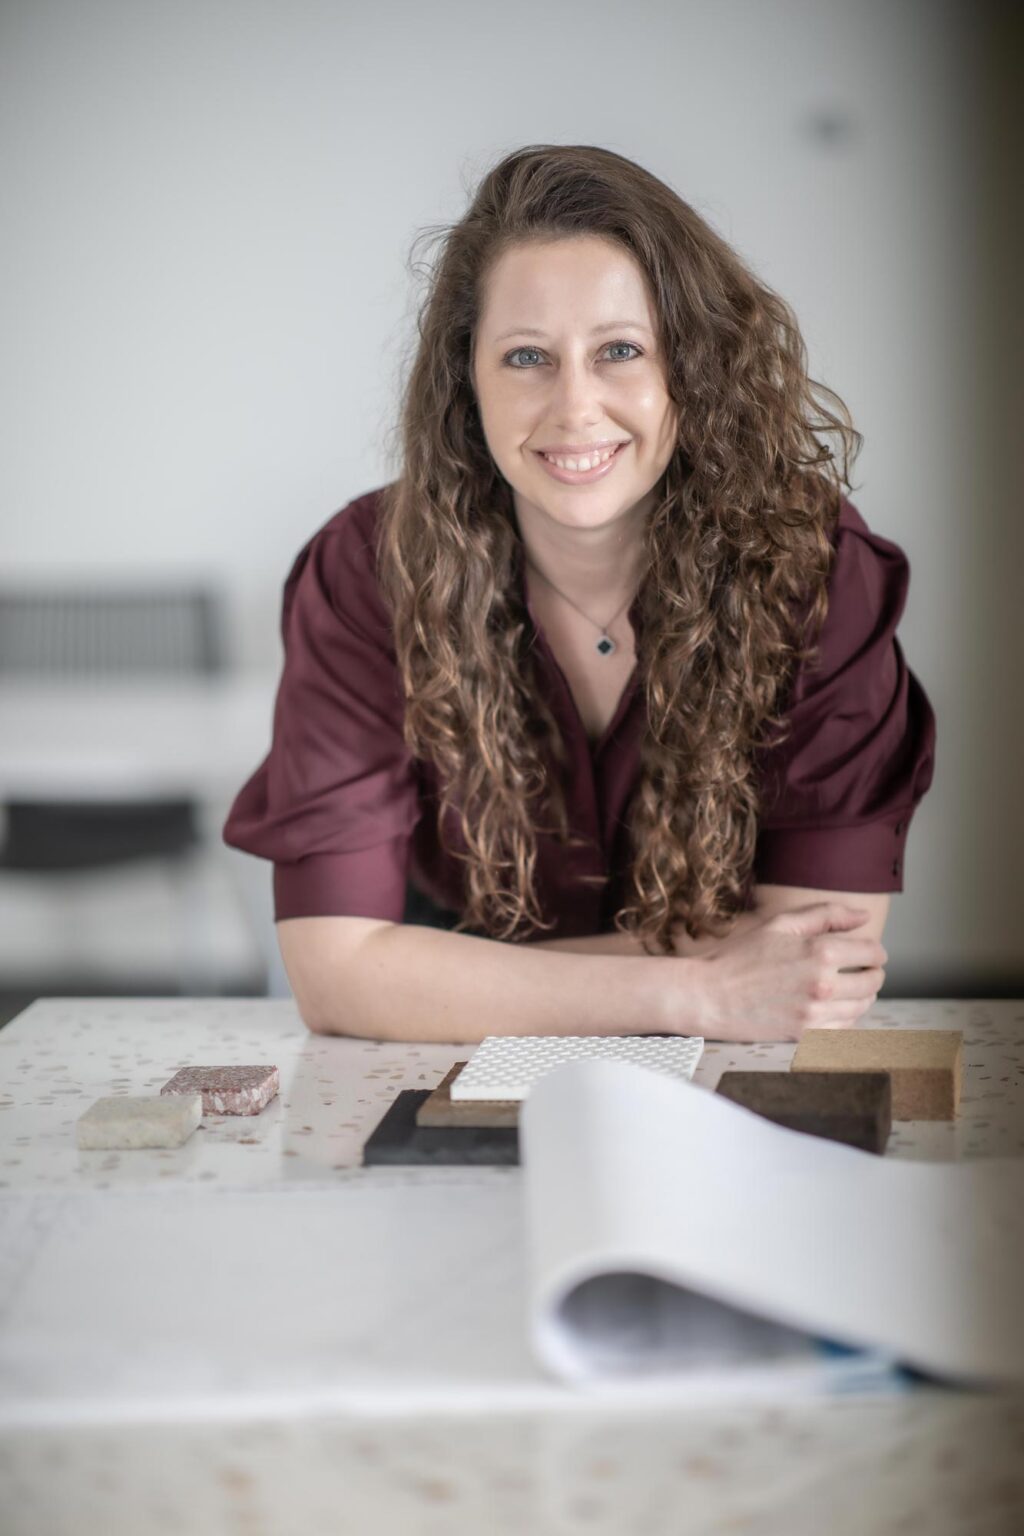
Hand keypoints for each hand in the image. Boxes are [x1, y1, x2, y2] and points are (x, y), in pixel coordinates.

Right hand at [684, 901, 886, 1042]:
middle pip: (873, 982)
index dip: (875, 952)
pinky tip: (829, 1008)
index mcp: (820, 951)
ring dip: (861, 997)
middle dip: (871, 974)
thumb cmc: (741, 956)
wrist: (709, 996)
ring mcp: (816, 1014)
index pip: (873, 953)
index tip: (866, 953)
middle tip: (859, 971)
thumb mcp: (781, 925)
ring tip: (844, 988)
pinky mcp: (806, 1036)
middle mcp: (824, 984)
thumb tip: (864, 916)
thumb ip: (826, 915)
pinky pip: (845, 1029)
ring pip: (862, 1007)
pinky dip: (845, 1019)